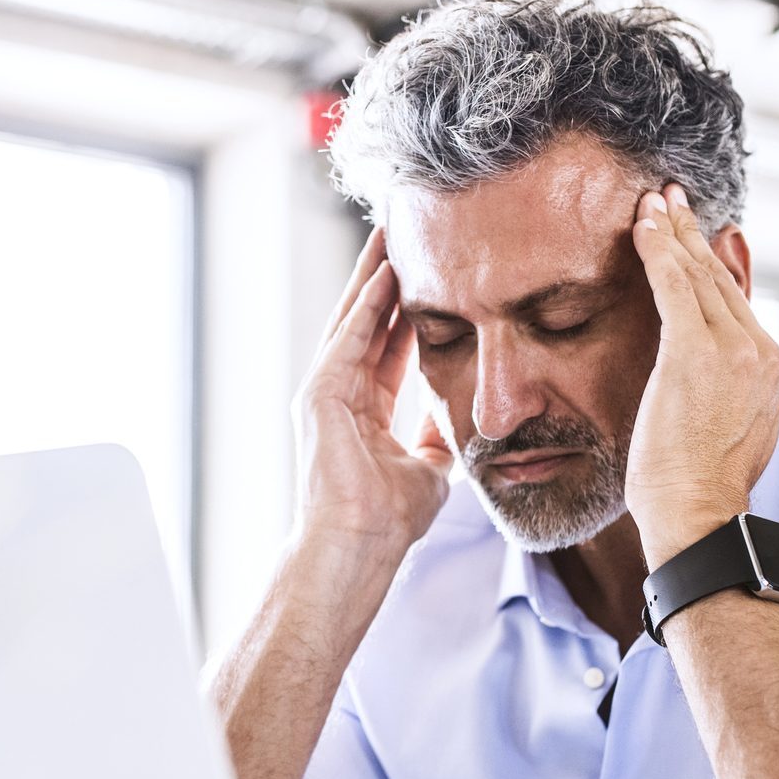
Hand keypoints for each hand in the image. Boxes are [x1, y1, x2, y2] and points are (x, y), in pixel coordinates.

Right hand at [290, 226, 454, 559]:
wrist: (361, 547)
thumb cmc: (390, 520)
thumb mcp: (431, 465)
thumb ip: (437, 434)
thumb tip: (460, 415)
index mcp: (365, 410)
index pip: (391, 344)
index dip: (410, 307)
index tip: (432, 271)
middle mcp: (340, 394)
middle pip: (368, 321)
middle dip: (388, 277)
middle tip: (407, 232)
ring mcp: (325, 392)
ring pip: (354, 319)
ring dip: (373, 275)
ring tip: (392, 232)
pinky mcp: (319, 395)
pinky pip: (348, 338)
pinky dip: (366, 305)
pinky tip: (386, 272)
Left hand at [625, 184, 778, 569]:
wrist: (699, 514)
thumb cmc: (698, 488)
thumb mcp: (727, 431)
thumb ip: (727, 392)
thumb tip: (712, 377)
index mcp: (772, 371)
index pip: (738, 303)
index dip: (712, 262)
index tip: (695, 233)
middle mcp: (763, 353)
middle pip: (722, 280)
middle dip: (693, 235)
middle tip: (671, 197)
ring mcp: (735, 351)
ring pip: (700, 275)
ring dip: (674, 232)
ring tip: (653, 201)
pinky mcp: (698, 352)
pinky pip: (675, 286)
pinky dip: (658, 250)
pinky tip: (642, 225)